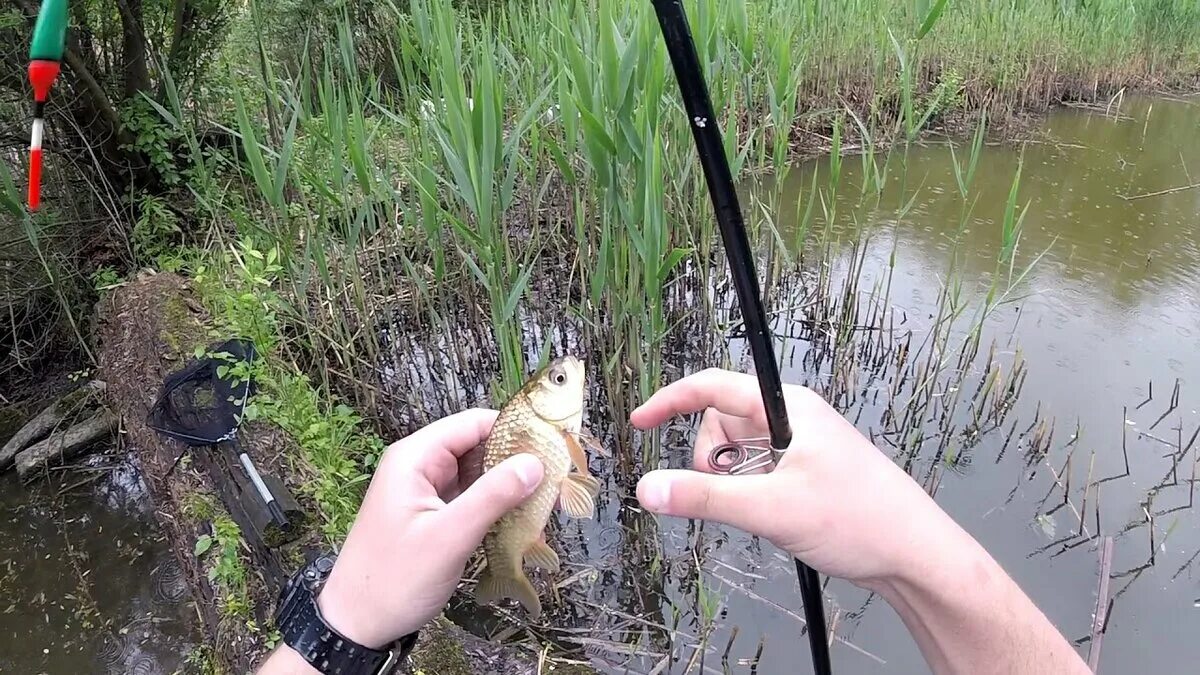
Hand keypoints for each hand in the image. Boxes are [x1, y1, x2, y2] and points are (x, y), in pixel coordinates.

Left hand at [314, 409, 543, 648]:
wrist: (355, 625)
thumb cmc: (394, 580)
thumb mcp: (449, 537)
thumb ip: (492, 496)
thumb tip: (535, 462)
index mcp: (415, 458)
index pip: (474, 423)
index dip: (514, 430)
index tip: (552, 450)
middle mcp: (418, 466)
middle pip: (478, 446)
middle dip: (515, 462)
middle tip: (555, 485)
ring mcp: (423, 491)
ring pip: (477, 473)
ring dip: (507, 487)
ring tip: (542, 506)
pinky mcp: (430, 514)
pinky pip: (469, 498)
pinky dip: (493, 506)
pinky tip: (517, 522)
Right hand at [632, 368, 955, 586]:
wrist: (915, 555)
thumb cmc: (860, 519)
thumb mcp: (771, 508)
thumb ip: (705, 497)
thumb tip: (649, 488)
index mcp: (787, 407)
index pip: (713, 386)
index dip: (671, 401)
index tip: (640, 422)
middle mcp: (793, 419)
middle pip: (722, 424)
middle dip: (711, 461)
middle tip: (732, 495)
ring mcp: (802, 446)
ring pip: (739, 454)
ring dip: (733, 482)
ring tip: (764, 511)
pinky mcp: (808, 473)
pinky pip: (759, 474)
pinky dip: (752, 494)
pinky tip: (776, 518)